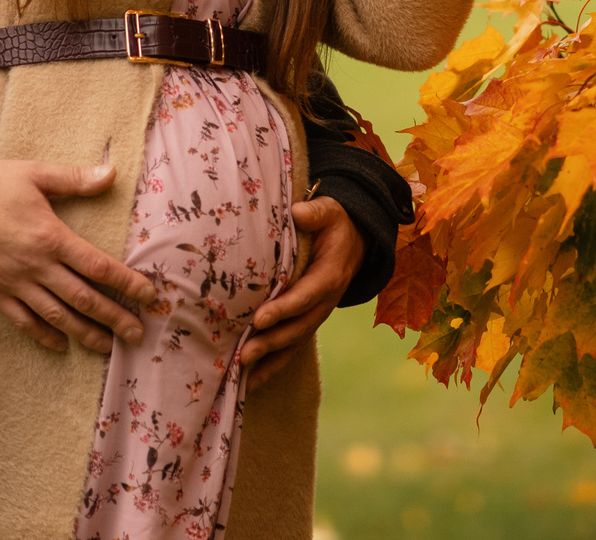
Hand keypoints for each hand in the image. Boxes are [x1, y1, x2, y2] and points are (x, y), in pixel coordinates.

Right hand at [0, 159, 156, 352]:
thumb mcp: (34, 173)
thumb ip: (74, 179)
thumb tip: (112, 173)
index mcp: (51, 237)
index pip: (98, 266)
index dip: (127, 283)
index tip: (148, 296)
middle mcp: (35, 266)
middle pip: (83, 299)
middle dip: (114, 318)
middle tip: (137, 335)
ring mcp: (13, 282)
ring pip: (56, 316)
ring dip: (84, 333)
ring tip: (106, 347)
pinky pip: (22, 320)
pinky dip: (43, 335)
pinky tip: (59, 345)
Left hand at [238, 196, 361, 391]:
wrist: (354, 242)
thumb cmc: (334, 224)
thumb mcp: (330, 212)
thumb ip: (315, 213)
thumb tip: (297, 213)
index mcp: (330, 275)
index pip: (306, 296)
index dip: (284, 309)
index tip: (259, 319)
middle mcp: (326, 302)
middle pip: (298, 327)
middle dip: (270, 342)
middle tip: (243, 354)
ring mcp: (318, 316)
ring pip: (294, 343)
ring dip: (269, 360)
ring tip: (241, 371)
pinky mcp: (308, 323)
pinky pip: (291, 348)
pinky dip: (272, 366)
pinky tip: (250, 382)